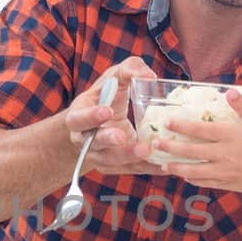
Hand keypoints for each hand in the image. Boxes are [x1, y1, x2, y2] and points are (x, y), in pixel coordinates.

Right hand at [65, 57, 164, 176]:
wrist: (99, 123)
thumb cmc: (106, 96)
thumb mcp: (113, 78)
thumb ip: (128, 70)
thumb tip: (148, 75)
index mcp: (78, 116)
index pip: (79, 118)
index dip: (91, 116)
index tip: (107, 111)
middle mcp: (84, 140)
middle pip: (93, 143)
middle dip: (107, 140)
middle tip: (121, 137)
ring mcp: (98, 156)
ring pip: (111, 160)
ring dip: (128, 157)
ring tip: (147, 151)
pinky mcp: (115, 167)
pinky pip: (130, 170)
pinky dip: (146, 168)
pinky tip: (162, 165)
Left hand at [154, 87, 241, 205]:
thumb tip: (229, 91)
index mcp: (230, 136)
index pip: (200, 130)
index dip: (181, 126)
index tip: (167, 122)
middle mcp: (222, 154)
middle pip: (190, 150)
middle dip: (171, 147)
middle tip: (156, 143)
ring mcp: (222, 171)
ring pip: (192, 169)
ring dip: (176, 166)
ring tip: (163, 164)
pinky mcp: (225, 183)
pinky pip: (203, 182)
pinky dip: (191, 179)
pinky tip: (184, 176)